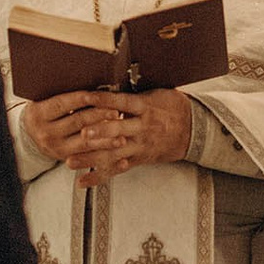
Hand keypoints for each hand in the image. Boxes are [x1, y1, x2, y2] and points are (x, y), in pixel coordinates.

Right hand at [24, 92, 131, 165]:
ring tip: (121, 133)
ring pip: (85, 143)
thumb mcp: (44, 99)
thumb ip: (61, 92)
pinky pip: (88, 157)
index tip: (98, 95)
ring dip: (105, 138)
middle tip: (117, 111)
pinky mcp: (66, 158)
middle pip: (77, 122)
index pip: (62, 104)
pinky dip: (104, 153)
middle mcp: (46, 132)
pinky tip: (116, 149)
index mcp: (39, 114)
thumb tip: (88, 78)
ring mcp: (56, 148)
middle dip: (99, 116)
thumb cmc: (43, 112)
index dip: (81, 99)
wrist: (29, 136)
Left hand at [73, 89, 191, 187]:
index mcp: (146, 107)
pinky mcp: (138, 160)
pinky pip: (117, 170)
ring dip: (91, 159)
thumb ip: (132, 94)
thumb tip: (108, 82)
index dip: (104, 100)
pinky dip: (100, 176)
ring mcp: (140, 146)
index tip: (86, 97)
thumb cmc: (170, 106)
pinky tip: (83, 181)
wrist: (193, 129)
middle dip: (99, 134)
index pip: (122, 103)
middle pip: (118, 131)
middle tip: (80, 135)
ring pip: (114, 154)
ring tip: (70, 162)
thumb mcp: (155, 94)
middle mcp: (143, 128)